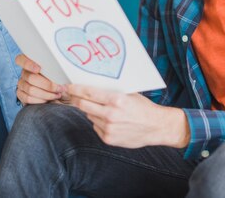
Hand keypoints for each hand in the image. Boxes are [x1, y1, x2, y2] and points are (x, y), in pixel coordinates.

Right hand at [15, 54, 67, 104]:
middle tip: (60, 88)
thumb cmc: (66, 82)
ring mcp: (22, 84)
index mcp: (34, 62)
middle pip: (30, 77)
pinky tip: (48, 100)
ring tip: (57, 94)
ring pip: (30, 89)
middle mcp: (26, 72)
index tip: (39, 69)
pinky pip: (27, 98)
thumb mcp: (66, 74)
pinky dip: (40, 100)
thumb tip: (62, 68)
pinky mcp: (22, 95)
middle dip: (47, 85)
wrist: (66, 97)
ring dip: (46, 94)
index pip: (21, 59)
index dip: (27, 63)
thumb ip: (61, 69)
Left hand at [68, 85, 189, 148]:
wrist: (156, 127)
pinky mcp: (108, 139)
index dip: (75, 89)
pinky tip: (110, 120)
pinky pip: (96, 126)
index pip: (88, 93)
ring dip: (91, 111)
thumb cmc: (144, 108)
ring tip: (102, 108)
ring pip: (89, 116)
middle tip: (73, 95)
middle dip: (76, 99)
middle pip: (83, 105)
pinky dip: (99, 122)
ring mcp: (108, 128)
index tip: (68, 86)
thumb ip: (111, 92)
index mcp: (116, 100)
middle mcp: (110, 114)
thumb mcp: (130, 94)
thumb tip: (93, 87)